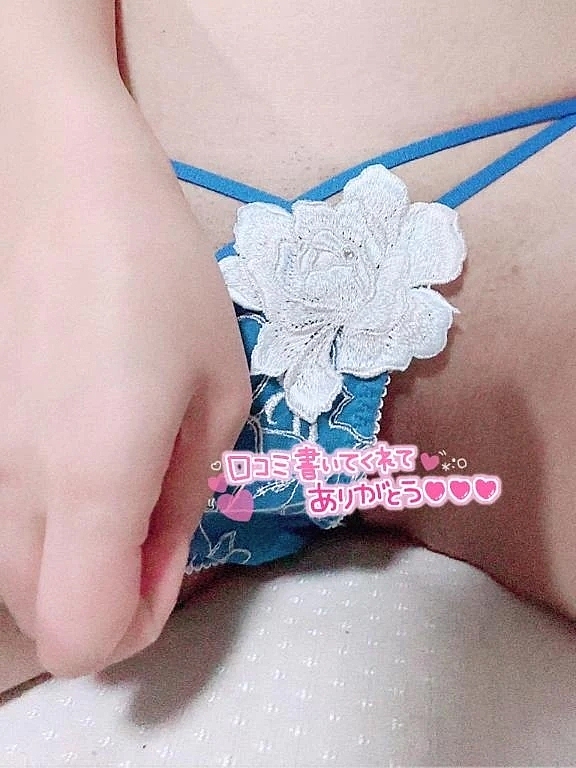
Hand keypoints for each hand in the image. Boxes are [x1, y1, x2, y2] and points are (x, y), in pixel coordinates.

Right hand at [0, 78, 250, 675]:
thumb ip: (183, 502)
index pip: (83, 636)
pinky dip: (34, 516)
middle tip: (149, 520)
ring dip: (66, 558)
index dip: (135, 625)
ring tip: (112, 475)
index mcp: (93, 478)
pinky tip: (66, 444)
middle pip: (39, 616)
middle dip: (103, 594)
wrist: (57, 184)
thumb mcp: (216, 393)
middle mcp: (10, 485)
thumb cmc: (161, 278)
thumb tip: (158, 580)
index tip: (167, 567)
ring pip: (8, 572)